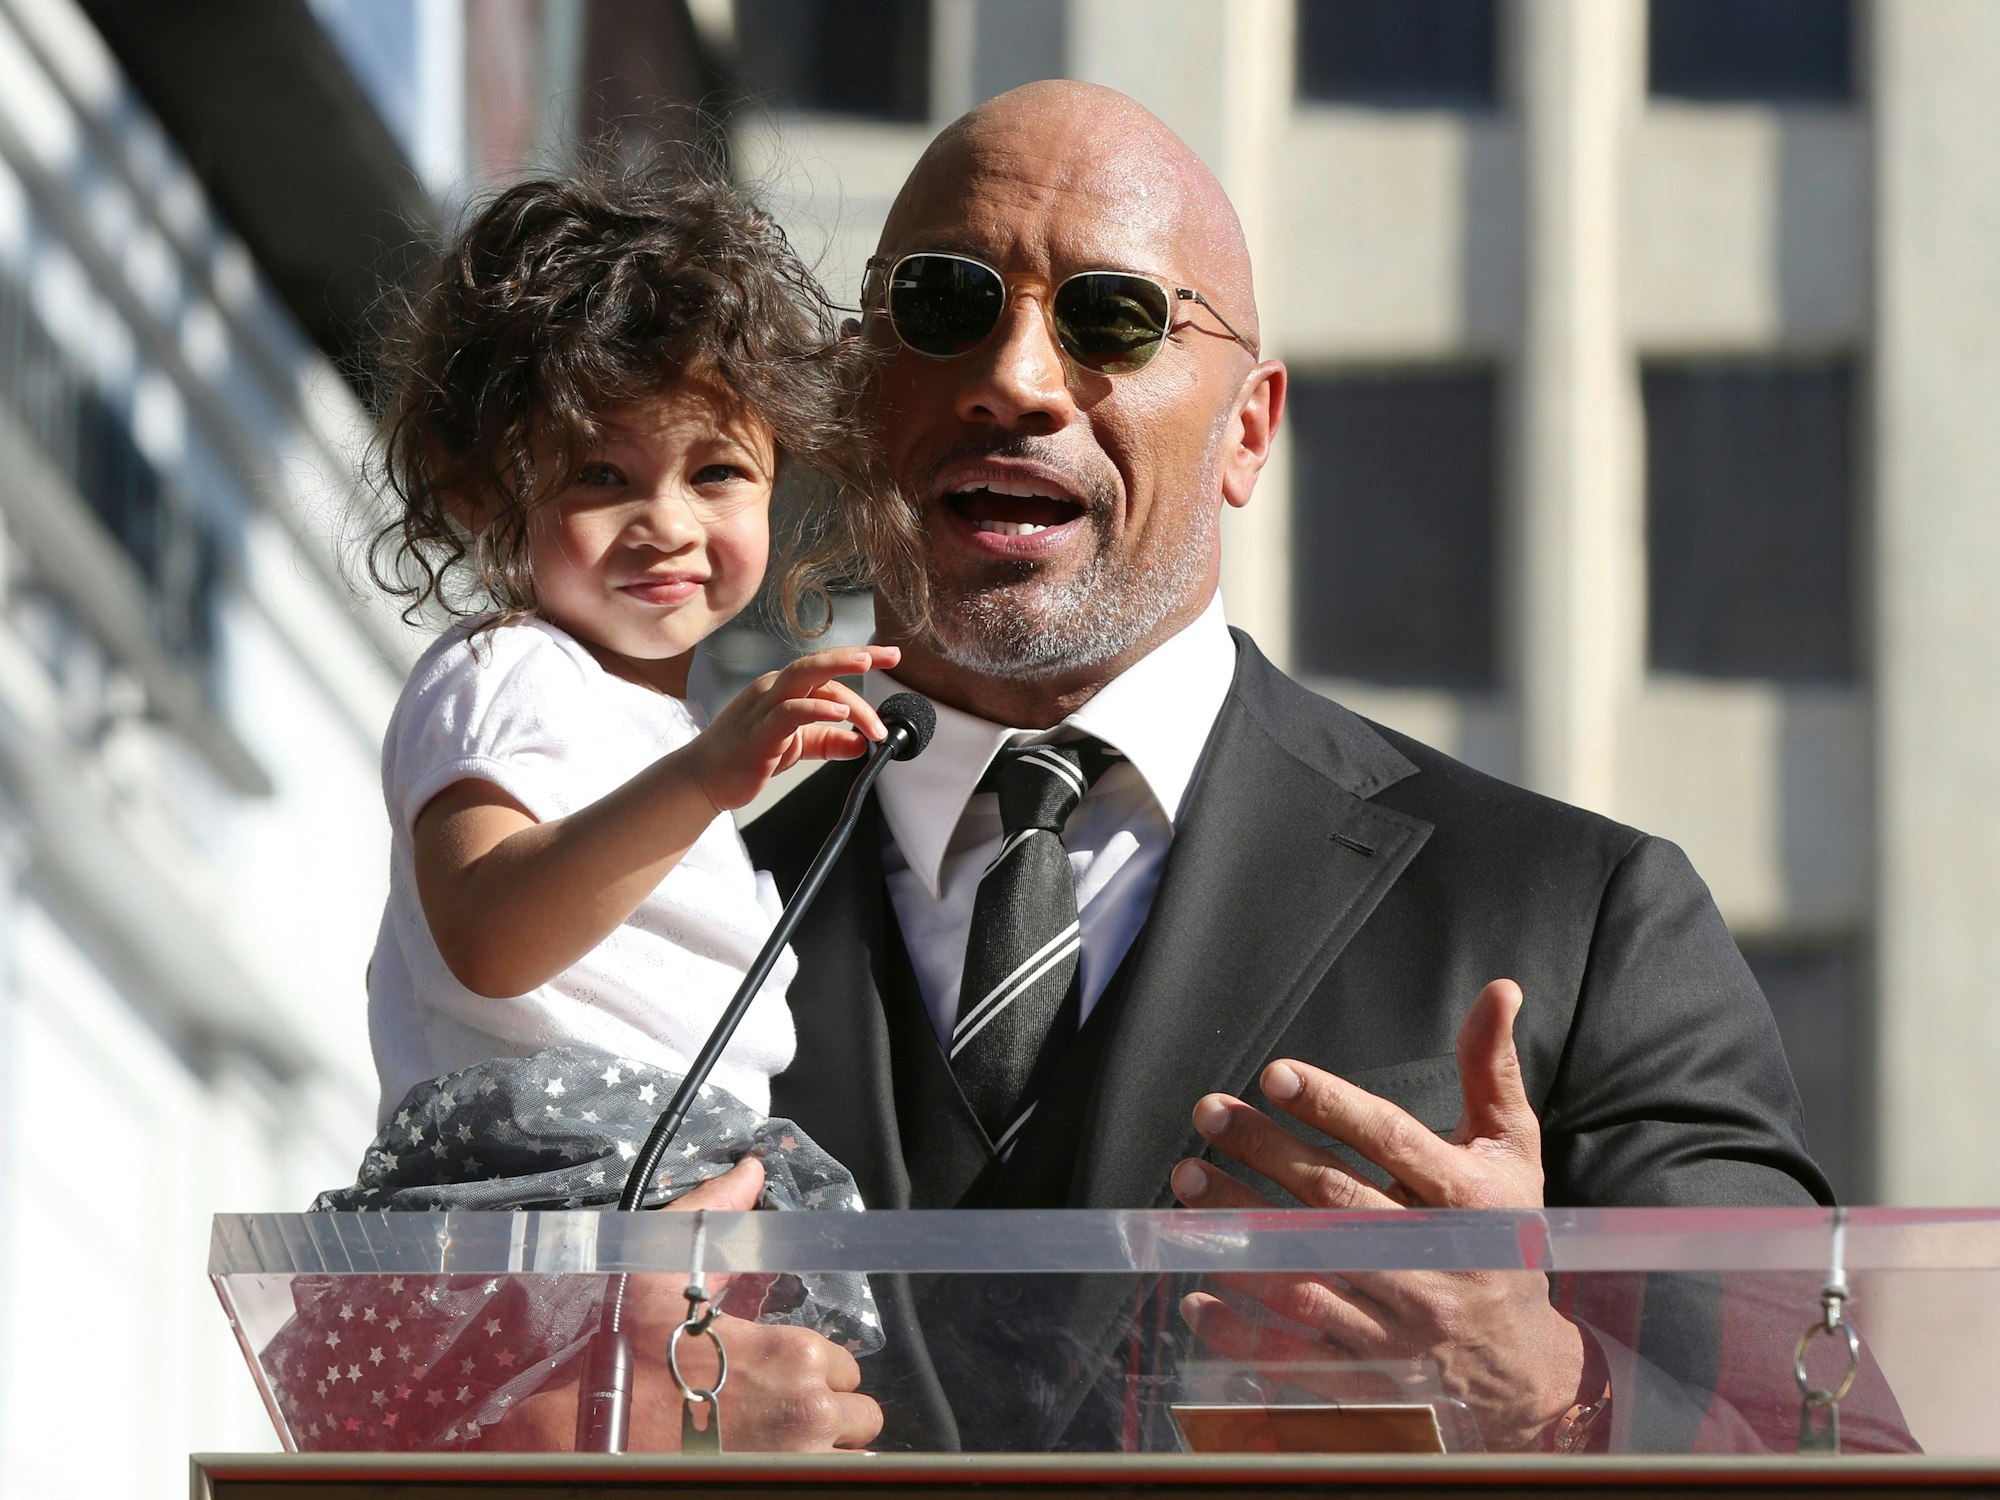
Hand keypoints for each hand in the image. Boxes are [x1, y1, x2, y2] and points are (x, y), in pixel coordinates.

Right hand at [488, 1159, 883, 1452]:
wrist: (578, 1434)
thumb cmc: (622, 1355)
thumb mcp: (662, 1270)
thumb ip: (717, 1214)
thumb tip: (752, 1169)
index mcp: (794, 1355)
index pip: (846, 1367)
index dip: (816, 1369)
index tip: (777, 1372)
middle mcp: (809, 1413)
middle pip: (860, 1418)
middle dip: (828, 1415)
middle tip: (780, 1412)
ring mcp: (796, 1464)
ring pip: (850, 1460)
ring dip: (824, 1451)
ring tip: (778, 1443)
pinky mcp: (777, 1490)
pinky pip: (830, 1487)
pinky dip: (808, 1475)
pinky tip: (769, 1463)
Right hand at [683, 645, 901, 812]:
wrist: (703, 779)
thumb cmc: (746, 757)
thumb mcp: (796, 746)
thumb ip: (828, 742)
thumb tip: (861, 744)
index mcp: (783, 689)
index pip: (826, 670)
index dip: (858, 661)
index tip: (890, 657)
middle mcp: (773, 689)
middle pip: (819, 663)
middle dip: (857, 656)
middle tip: (890, 657)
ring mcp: (763, 707)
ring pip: (804, 678)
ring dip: (841, 676)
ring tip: (870, 675)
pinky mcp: (759, 731)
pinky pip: (790, 711)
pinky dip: (817, 708)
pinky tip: (840, 711)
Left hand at [1169, 979, 1585, 1451]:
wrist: (1525, 1365)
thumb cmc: (1508, 1233)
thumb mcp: (1511, 1149)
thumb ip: (1490, 1069)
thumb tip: (1499, 989)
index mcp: (1470, 1201)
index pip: (1393, 1144)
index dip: (1334, 1107)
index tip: (1275, 1074)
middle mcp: (1433, 1263)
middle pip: (1336, 1200)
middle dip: (1266, 1154)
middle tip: (1209, 1112)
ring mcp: (1398, 1324)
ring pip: (1307, 1271)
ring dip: (1241, 1229)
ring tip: (1186, 1182)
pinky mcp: (1369, 1373)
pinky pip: (1297, 1353)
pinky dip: (1244, 1329)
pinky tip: (1196, 1291)